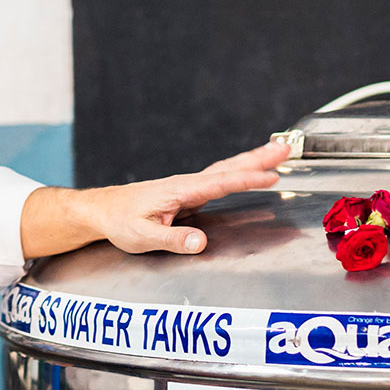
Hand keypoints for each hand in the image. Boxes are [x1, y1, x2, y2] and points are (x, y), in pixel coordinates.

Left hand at [21, 140, 289, 258]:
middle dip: (259, 158)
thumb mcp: (142, 237)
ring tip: (280, 152)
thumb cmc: (120, 222)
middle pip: (229, 168)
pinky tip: (252, 170)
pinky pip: (221, 178)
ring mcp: (189, 186)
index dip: (246, 180)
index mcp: (179, 191)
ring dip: (254, 160)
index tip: (272, 177)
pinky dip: (240, 170)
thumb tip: (200, 242)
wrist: (103, 209)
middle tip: (287, 147)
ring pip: (227, 169)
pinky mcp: (189, 192)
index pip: (219, 184)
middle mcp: (187, 184)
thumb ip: (172, 239)